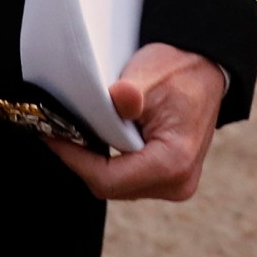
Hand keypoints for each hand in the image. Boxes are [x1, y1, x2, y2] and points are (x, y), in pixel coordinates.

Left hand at [47, 44, 225, 201]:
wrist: (204, 70)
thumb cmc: (178, 70)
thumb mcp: (150, 73)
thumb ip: (131, 92)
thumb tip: (119, 99)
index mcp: (173, 163)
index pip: (109, 179)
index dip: (75, 160)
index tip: (52, 137)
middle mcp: (177, 183)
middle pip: (111, 187)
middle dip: (82, 162)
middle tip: (58, 133)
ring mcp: (175, 186)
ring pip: (117, 186)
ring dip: (94, 163)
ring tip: (75, 135)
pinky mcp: (169, 180)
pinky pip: (128, 180)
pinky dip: (110, 163)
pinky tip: (97, 141)